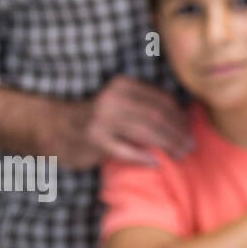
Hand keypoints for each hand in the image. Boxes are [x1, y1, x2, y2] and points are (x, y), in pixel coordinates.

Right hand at [48, 77, 191, 168]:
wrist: (56, 128)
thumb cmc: (99, 118)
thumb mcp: (121, 102)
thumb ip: (146, 104)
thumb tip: (184, 118)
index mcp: (123, 85)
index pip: (161, 100)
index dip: (179, 117)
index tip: (189, 130)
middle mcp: (113, 98)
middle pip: (157, 116)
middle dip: (177, 132)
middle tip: (190, 145)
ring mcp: (102, 119)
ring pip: (145, 132)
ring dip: (167, 144)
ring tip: (179, 154)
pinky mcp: (94, 139)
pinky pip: (125, 150)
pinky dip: (142, 157)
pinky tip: (155, 162)